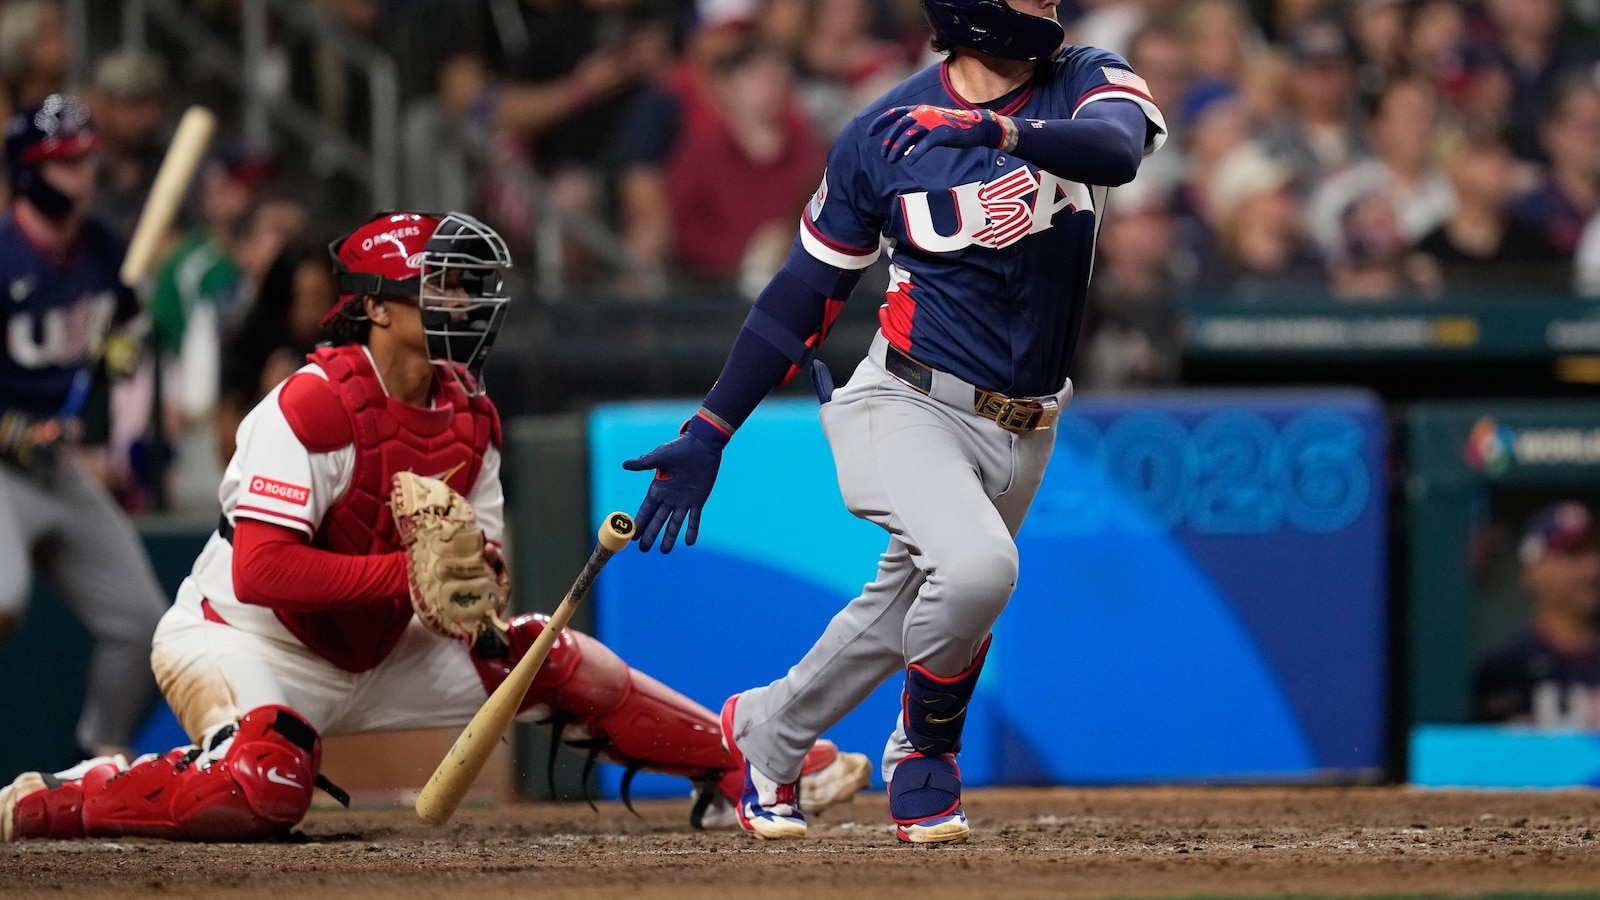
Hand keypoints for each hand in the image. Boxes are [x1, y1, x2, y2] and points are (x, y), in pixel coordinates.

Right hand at [621, 419, 727, 552]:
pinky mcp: (698, 500)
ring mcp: (684, 500)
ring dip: (669, 537)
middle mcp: (669, 497)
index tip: (631, 536)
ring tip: (663, 551)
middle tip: (643, 549)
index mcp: (658, 488)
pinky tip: (689, 542)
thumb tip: (625, 465)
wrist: (702, 444)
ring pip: (674, 523)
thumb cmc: (680, 448)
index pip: (646, 510)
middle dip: (650, 534)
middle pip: (657, 520)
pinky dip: (692, 530)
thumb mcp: (660, 456)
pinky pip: (694, 519)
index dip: (639, 523)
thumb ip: (644, 463)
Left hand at [869, 105, 1007, 162]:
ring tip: (892, 160)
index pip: (895, 113)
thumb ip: (916, 128)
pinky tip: (909, 162)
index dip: (881, 122)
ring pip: (908, 135)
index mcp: (919, 109)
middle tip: (884, 155)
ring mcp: (933, 122)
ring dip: (897, 149)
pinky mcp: (942, 133)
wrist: (976, 126)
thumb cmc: (951, 127)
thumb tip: (900, 140)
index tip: (869, 133)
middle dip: (889, 141)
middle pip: (899, 127)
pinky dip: (915, 154)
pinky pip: (924, 144)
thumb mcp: (930, 123)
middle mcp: (924, 113)